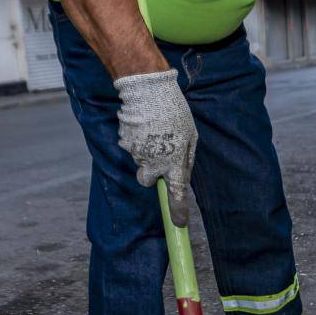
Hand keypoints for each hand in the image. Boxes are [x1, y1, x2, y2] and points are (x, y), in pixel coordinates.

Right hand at [115, 69, 196, 223]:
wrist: (147, 90)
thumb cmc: (174, 111)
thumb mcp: (191, 135)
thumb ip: (187, 158)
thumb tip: (182, 174)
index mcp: (175, 162)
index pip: (177, 195)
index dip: (178, 211)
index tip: (179, 224)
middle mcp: (154, 163)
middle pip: (147, 181)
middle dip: (151, 174)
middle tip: (157, 156)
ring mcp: (137, 154)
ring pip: (139, 161)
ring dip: (145, 151)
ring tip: (152, 130)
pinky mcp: (124, 143)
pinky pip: (131, 147)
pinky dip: (136, 139)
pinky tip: (142, 125)